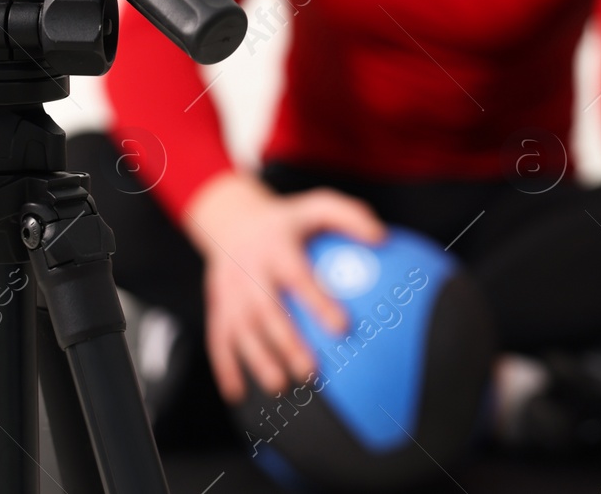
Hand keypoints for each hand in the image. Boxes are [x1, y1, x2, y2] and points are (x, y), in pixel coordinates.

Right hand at [184, 172, 385, 402]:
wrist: (231, 221)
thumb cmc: (288, 221)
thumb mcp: (317, 206)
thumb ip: (350, 217)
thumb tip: (383, 238)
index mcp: (276, 246)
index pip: (298, 276)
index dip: (318, 302)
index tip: (343, 327)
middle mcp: (249, 270)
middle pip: (267, 310)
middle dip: (286, 343)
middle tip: (310, 372)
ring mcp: (229, 292)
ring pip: (241, 329)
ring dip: (258, 360)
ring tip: (280, 386)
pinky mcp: (217, 307)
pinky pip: (217, 339)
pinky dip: (225, 367)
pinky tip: (238, 394)